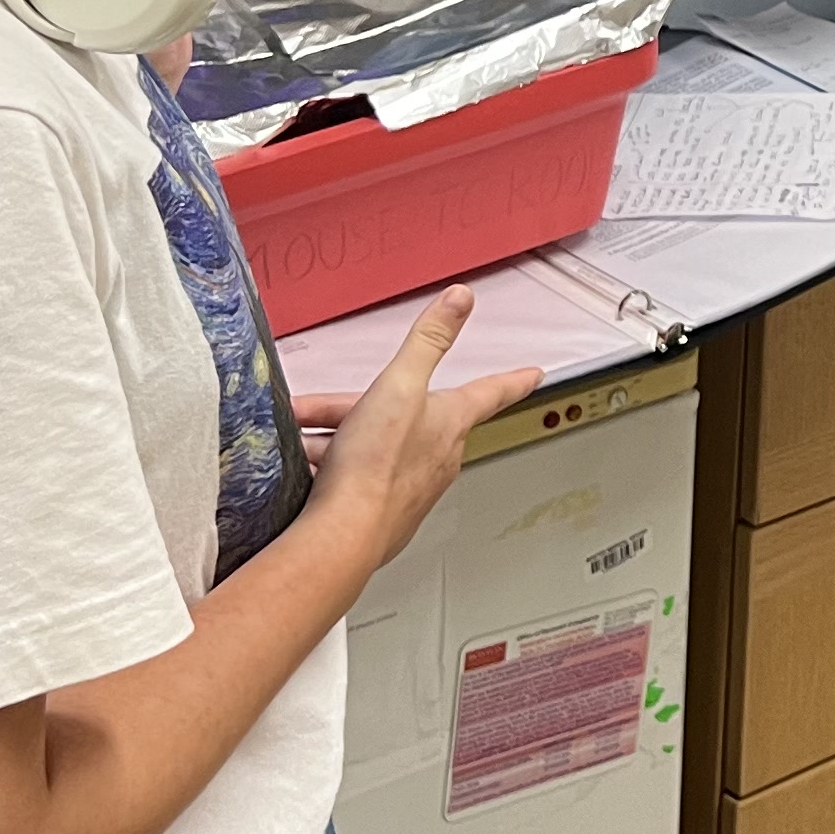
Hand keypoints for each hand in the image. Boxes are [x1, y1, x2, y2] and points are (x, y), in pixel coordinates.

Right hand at [296, 289, 540, 568]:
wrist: (343, 534)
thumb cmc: (374, 465)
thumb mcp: (399, 384)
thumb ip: (429, 340)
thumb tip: (460, 300)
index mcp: (450, 422)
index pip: (489, 392)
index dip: (511, 379)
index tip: (533, 375)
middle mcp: (438, 456)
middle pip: (400, 414)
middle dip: (350, 408)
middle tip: (311, 410)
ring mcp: (410, 487)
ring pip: (371, 445)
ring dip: (332, 438)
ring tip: (301, 438)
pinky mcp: (381, 512)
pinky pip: (356, 476)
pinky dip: (328, 467)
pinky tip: (305, 467)